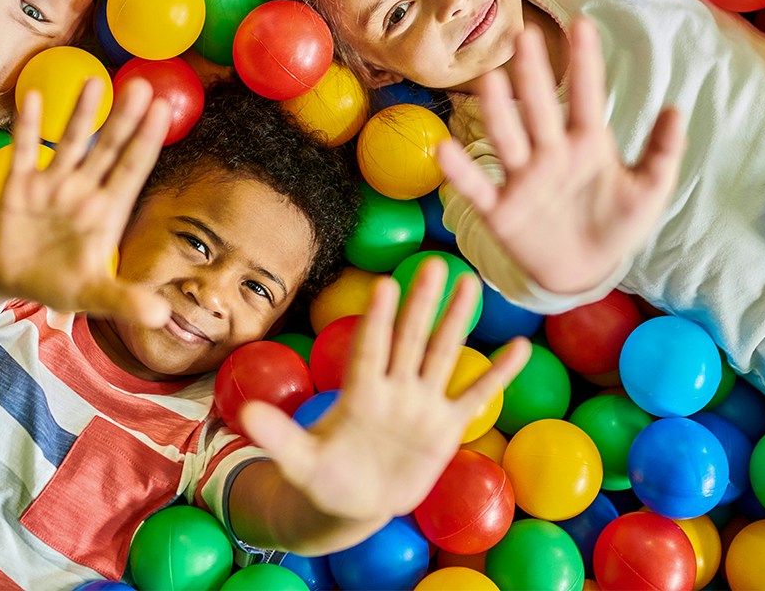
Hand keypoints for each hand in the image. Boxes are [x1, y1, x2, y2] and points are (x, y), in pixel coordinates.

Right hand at [0, 78, 171, 328]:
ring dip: (82, 114)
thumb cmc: (62, 282)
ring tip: (95, 82)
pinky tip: (32, 98)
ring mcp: (52, 185)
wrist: (12, 278)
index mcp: (107, 212)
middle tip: (143, 85)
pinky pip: (23, 152)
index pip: (132, 170)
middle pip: (107, 148)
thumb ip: (124, 301)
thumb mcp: (94, 295)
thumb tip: (160, 316)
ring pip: (70, 143)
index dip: (146, 141)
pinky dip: (28, 128)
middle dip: (124, 119)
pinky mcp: (18, 186)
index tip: (164, 110)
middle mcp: (83, 190)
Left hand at [238, 260, 528, 523]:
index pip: (371, 348)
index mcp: (359, 392)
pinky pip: (475, 396)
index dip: (377, 319)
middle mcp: (393, 388)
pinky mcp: (444, 427)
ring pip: (442, 354)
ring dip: (458, 321)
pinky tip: (520, 347)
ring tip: (471, 283)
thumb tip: (244, 413)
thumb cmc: (322, 477)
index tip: (385, 284)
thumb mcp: (297, 461)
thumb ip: (278, 435)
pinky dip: (498, 374)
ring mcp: (421, 404)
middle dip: (422, 304)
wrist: (352, 502)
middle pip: (410, 339)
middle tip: (435, 263)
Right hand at [437, 17, 686, 296]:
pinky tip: (445, 149)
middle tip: (525, 36)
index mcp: (588, 142)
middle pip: (540, 108)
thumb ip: (662, 153)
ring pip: (508, 138)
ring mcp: (523, 178)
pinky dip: (461, 172)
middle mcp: (551, 152)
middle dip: (533, 74)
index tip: (583, 24)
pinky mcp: (501, 210)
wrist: (587, 272)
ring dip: (498, 112)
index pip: (586, 95)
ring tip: (491, 80)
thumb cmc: (617, 222)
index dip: (585, 62)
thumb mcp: (648, 190)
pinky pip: (478, 188)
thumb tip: (676, 108)